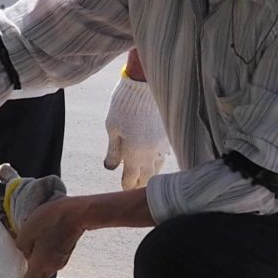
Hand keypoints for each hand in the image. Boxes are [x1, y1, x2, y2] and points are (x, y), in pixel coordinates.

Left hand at [11, 196, 86, 277]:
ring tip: (25, 257)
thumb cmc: (53, 219)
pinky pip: (51, 262)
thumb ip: (21, 244)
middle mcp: (51, 267)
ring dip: (35, 269)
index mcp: (40, 264)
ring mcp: (60, 261)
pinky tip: (39, 246)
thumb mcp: (28, 229)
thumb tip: (22, 250)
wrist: (79, 213)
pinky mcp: (65, 253)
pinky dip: (43, 260)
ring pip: (44, 272)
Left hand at [101, 74, 170, 189]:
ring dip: (151, 173)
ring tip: (146, 176)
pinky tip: (156, 158)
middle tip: (134, 187)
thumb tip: (111, 167)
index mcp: (134, 154)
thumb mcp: (112, 129)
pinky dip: (159, 159)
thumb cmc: (123, 107)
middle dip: (140, 184)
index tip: (124, 189)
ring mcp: (161, 145)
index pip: (131, 179)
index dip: (126, 186)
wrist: (143, 87)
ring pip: (158, 167)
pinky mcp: (166, 136)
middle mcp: (150, 153)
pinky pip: (165, 154)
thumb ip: (113, 151)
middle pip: (147, 177)